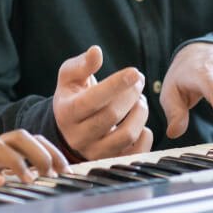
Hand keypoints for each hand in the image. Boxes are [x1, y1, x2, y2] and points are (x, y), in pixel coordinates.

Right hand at [0, 129, 68, 185]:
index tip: (67, 172)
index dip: (54, 152)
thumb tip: (59, 180)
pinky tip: (0, 183)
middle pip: (19, 136)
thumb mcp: (6, 172)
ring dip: (15, 160)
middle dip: (38, 152)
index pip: (35, 139)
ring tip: (28, 179)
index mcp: (8, 146)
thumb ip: (29, 171)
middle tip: (50, 174)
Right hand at [53, 45, 152, 159]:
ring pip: (126, 135)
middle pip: (112, 116)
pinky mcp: (110, 161)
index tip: (135, 72)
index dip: (116, 85)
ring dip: (140, 113)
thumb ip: (82, 64)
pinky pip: (135, 153)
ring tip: (140, 100)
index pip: (93, 99)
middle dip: (131, 95)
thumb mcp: (69, 76)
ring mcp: (94, 152)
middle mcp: (78, 136)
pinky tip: (140, 120)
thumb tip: (96, 52)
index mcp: (67, 112)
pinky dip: (146, 135)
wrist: (69, 126)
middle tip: (139, 81)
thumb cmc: (73, 94)